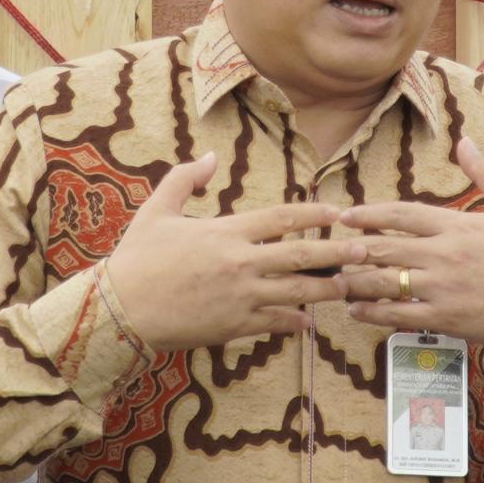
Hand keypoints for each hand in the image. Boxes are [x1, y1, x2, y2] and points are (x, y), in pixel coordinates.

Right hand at [97, 157, 349, 348]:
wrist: (120, 310)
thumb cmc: (136, 259)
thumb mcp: (157, 211)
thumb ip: (185, 179)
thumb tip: (209, 156)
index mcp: (225, 232)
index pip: (282, 218)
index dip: (313, 214)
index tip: (337, 212)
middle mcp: (240, 263)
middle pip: (301, 255)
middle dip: (336, 252)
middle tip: (364, 250)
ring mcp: (240, 297)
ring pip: (296, 292)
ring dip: (325, 289)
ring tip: (346, 286)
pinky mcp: (234, 326)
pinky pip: (274, 323)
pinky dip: (294, 322)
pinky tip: (308, 322)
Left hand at [331, 140, 483, 350]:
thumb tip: (465, 141)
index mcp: (458, 224)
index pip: (402, 214)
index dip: (369, 213)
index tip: (345, 215)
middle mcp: (445, 254)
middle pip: (385, 247)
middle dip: (353, 248)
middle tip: (330, 249)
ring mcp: (443, 288)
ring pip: (385, 282)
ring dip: (355, 281)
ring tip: (336, 280)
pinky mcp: (446, 317)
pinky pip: (398, 314)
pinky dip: (372, 312)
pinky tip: (356, 310)